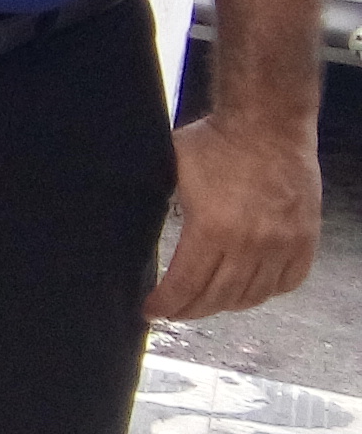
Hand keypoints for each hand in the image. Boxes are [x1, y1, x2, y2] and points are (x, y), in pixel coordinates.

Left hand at [151, 111, 319, 319]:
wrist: (268, 122)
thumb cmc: (217, 141)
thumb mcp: (172, 170)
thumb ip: (159, 202)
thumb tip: (128, 219)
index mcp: (212, 229)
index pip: (185, 284)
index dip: (166, 303)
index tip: (152, 310)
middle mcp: (250, 244)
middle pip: (217, 297)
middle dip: (191, 310)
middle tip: (175, 311)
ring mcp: (282, 244)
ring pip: (252, 296)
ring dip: (226, 305)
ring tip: (206, 303)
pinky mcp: (305, 239)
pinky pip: (288, 282)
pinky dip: (266, 292)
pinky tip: (248, 290)